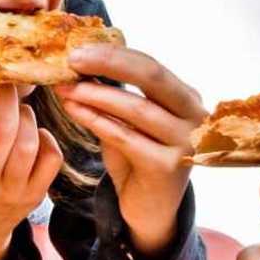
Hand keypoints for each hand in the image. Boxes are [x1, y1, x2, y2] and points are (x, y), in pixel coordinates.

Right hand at [0, 85, 63, 259]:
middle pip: (3, 129)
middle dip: (8, 98)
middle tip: (9, 86)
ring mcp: (10, 192)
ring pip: (29, 142)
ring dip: (27, 117)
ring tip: (20, 112)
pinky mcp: (33, 197)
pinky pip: (51, 158)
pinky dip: (46, 138)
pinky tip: (34, 136)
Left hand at [55, 46, 206, 258]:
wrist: (150, 211)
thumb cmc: (137, 161)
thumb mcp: (129, 124)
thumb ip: (116, 97)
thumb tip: (80, 64)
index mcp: (186, 98)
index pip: (151, 66)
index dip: (115, 55)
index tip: (79, 49)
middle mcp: (195, 116)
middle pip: (151, 78)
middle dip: (109, 64)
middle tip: (72, 60)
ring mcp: (185, 142)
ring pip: (136, 108)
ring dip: (96, 95)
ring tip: (65, 88)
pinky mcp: (167, 167)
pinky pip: (125, 137)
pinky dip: (96, 121)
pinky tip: (74, 110)